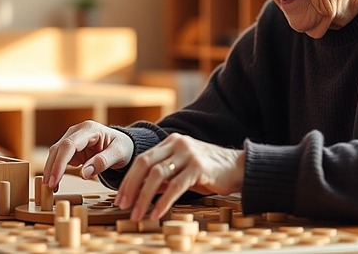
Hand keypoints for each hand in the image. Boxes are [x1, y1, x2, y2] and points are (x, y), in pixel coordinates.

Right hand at [43, 120, 133, 189]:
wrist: (123, 144)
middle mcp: (78, 130)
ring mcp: (72, 138)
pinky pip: (58, 158)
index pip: (69, 145)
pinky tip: (56, 183)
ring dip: (51, 170)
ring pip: (55, 154)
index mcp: (90, 129)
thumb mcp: (119, 154)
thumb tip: (84, 173)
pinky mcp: (70, 148)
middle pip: (58, 149)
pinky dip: (55, 170)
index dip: (59, 163)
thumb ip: (103, 161)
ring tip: (51, 188)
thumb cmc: (122, 146)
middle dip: (52, 168)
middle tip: (49, 188)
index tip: (54, 180)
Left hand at [114, 133, 244, 220]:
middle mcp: (178, 143)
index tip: (120, 198)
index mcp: (171, 142)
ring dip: (144, 197)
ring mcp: (188, 153)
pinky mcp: (199, 166)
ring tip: (137, 215)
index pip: (143, 159)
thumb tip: (140, 191)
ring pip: (157, 174)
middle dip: (131, 186)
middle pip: (145, 163)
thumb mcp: (182, 170)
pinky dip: (163, 201)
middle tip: (122, 206)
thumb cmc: (209, 171)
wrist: (237, 167)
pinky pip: (175, 186)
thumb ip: (164, 176)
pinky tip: (157, 214)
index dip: (128, 179)